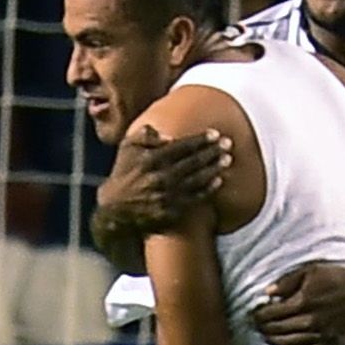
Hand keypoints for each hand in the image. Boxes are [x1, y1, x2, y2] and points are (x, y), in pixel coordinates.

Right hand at [98, 125, 230, 234]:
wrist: (115, 209)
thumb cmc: (124, 173)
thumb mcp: (127, 149)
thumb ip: (145, 135)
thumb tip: (169, 136)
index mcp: (150, 159)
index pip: (182, 146)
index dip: (200, 139)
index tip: (215, 134)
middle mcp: (160, 176)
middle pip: (194, 161)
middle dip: (213, 151)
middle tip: (229, 144)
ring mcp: (167, 195)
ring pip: (198, 178)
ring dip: (215, 168)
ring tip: (228, 159)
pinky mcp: (172, 210)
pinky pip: (196, 197)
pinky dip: (209, 188)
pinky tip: (219, 180)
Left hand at [250, 261, 344, 344]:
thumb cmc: (339, 278)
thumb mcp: (311, 271)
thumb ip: (287, 282)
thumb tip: (267, 292)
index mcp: (303, 302)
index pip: (271, 314)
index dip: (259, 315)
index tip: (253, 315)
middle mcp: (310, 321)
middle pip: (278, 330)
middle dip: (264, 329)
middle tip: (257, 327)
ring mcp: (321, 334)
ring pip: (290, 343)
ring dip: (275, 341)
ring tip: (267, 338)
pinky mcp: (332, 343)